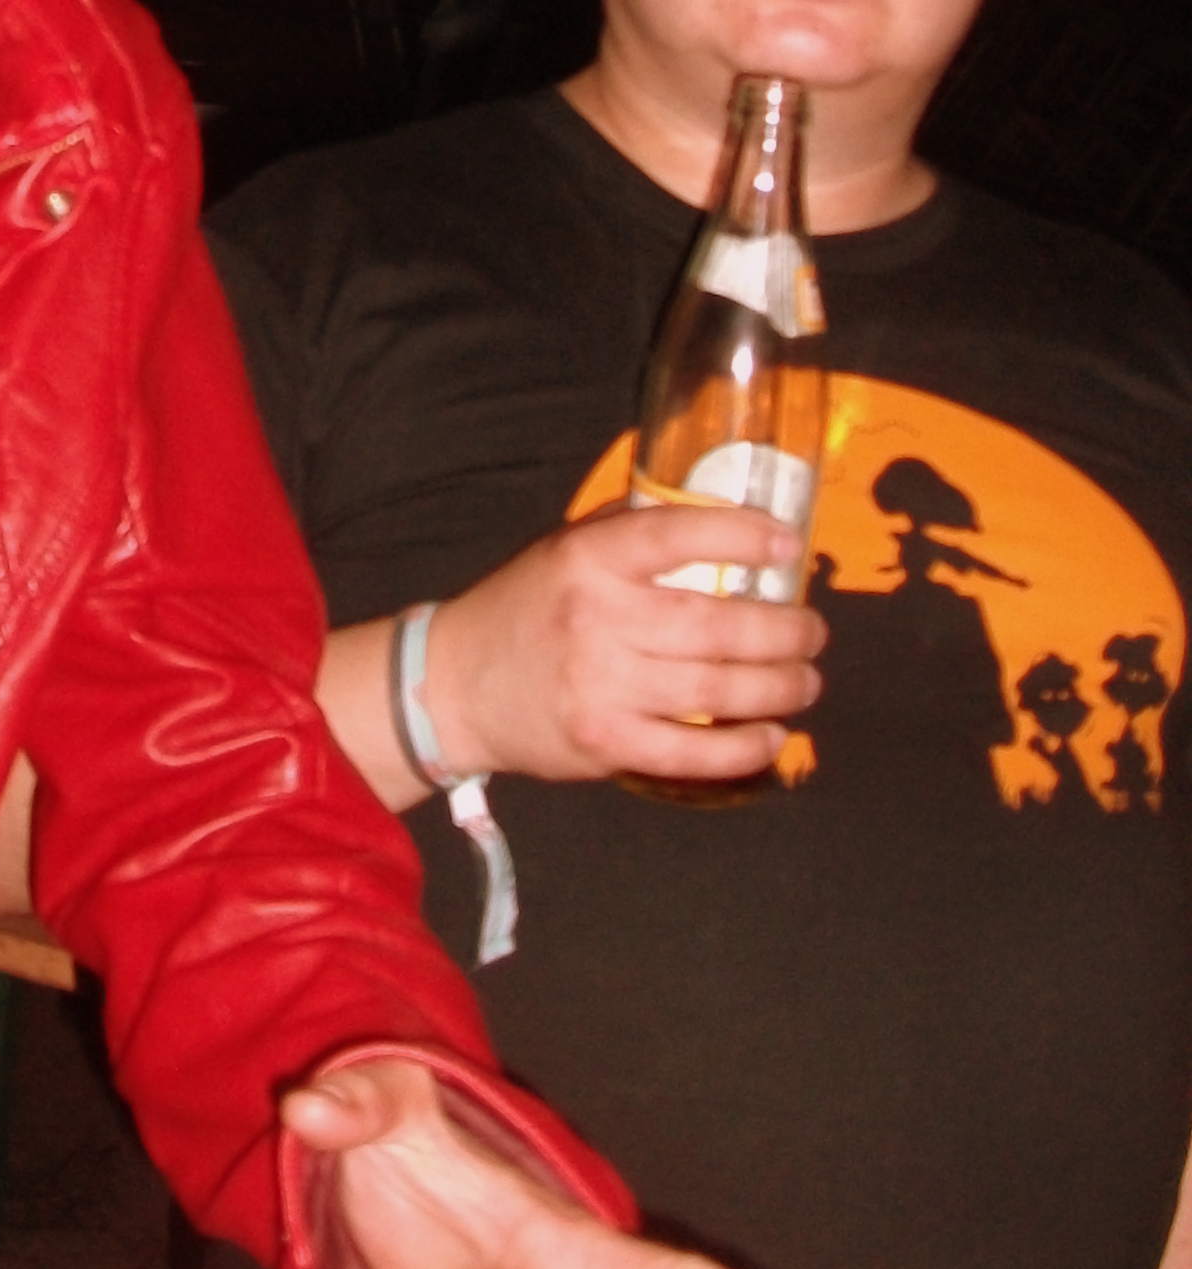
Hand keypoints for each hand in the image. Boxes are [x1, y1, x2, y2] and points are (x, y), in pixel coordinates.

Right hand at [420, 503, 824, 792]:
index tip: (786, 544)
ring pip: (717, 688)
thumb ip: (633, 533)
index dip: (743, 537)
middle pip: (717, 624)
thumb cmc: (525, 608)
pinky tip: (771, 734)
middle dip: (786, 630)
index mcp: (588, 558)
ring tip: (804, 679)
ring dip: (780, 686)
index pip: (678, 535)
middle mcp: (597, 617)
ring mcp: (601, 685)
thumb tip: (720, 518)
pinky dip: (744, 746)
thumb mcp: (565, 548)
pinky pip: (692, 750)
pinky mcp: (604, 742)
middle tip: (813, 631)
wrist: (455, 685)